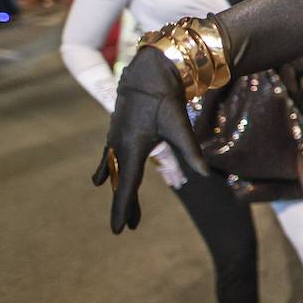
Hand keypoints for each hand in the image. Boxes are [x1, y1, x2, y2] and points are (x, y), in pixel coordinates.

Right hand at [91, 47, 210, 233]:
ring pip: (115, 171)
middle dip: (124, 205)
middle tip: (126, 228)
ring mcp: (115, 138)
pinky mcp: (116, 131)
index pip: (127, 186)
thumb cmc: (166, 98)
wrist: (149, 71)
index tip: (118, 231)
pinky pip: (108, 158)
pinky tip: (98, 181)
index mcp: (133, 147)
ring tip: (127, 212)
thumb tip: (205, 174)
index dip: (124, 209)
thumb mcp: (180, 125)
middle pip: (120, 182)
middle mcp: (119, 145)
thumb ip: (190, 151)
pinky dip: (106, 172)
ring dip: (120, 190)